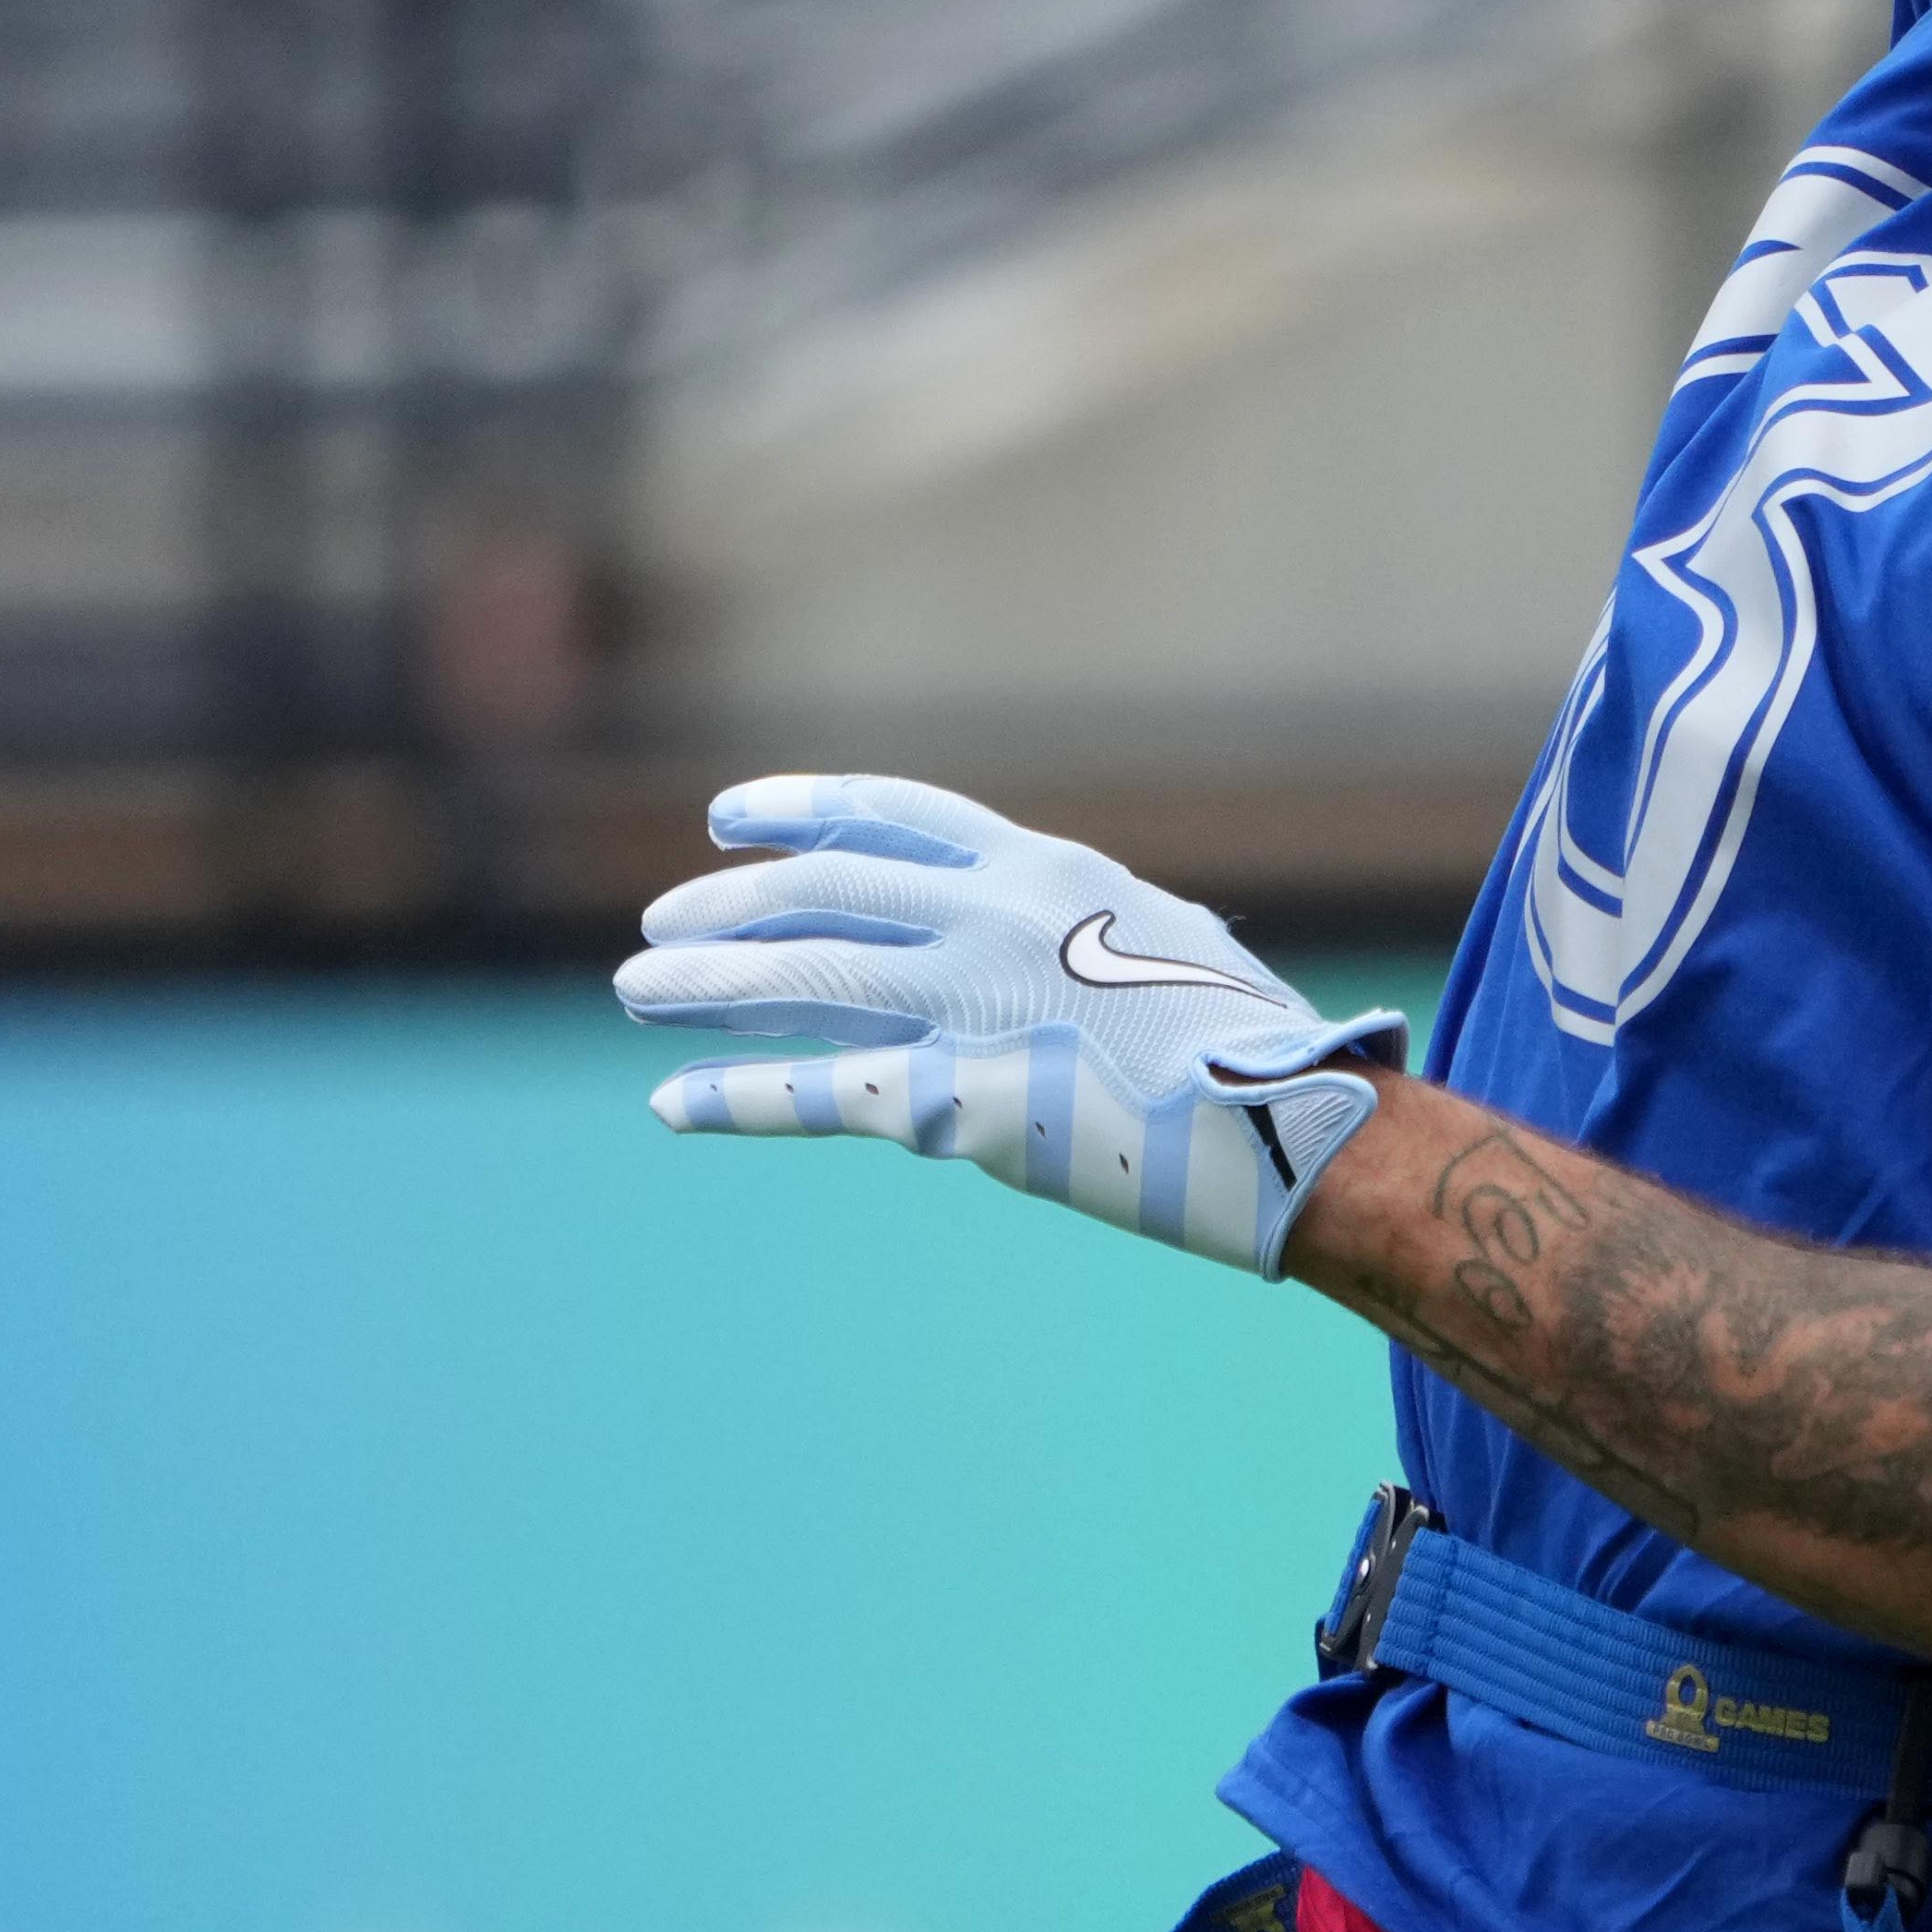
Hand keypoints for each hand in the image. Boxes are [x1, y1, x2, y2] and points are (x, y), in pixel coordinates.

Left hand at [621, 773, 1407, 1273]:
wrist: (1296, 1120)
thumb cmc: (1256, 1043)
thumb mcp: (1169, 946)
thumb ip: (1097, 935)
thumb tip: (1092, 940)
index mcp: (1048, 869)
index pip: (897, 813)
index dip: (804, 811)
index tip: (731, 820)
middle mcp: (997, 916)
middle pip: (827, 889)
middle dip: (731, 906)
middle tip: (659, 924)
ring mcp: (973, 1002)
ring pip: (804, 973)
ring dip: (706, 981)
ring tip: (634, 989)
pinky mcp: (960, 1097)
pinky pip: (823, 1091)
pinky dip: (739, 1095)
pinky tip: (674, 1101)